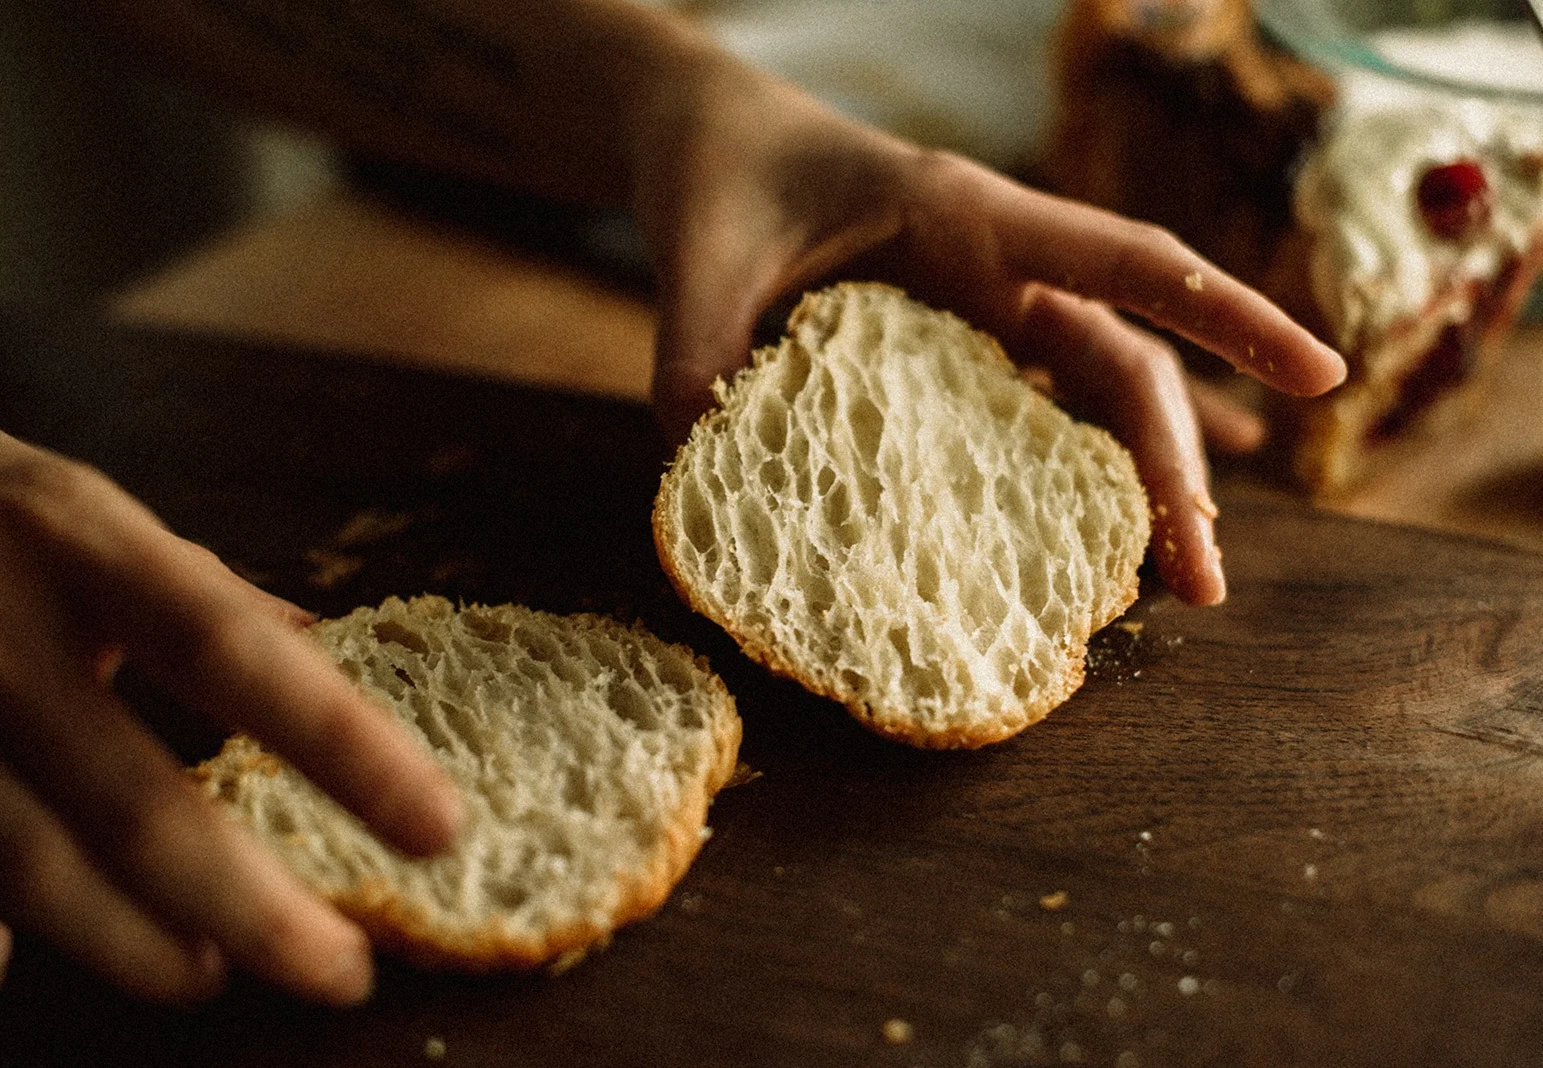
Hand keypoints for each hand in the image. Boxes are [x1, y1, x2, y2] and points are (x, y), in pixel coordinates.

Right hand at [0, 398, 463, 1010]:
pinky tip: (9, 959)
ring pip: (29, 866)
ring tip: (211, 973)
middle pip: (137, 802)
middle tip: (340, 969)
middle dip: (251, 906)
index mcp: (82, 547)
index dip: (342, 744)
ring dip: (134, 945)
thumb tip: (330, 645)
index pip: (233, 652)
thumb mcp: (94, 517)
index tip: (438, 825)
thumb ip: (203, 589)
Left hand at [635, 65, 1344, 605]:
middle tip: (1206, 583)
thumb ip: (697, 347)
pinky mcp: (948, 345)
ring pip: (1092, 395)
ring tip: (1183, 580)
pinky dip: (1078, 462)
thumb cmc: (722, 181)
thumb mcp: (700, 258)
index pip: (1126, 263)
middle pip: (1121, 366)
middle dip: (1175, 469)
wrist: (711, 144)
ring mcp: (977, 309)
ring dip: (1141, 480)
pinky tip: (1117, 523)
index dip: (1226, 317)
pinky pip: (1031, 408)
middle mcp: (994, 267)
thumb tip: (703, 456)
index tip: (1323, 374)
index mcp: (965, 217)